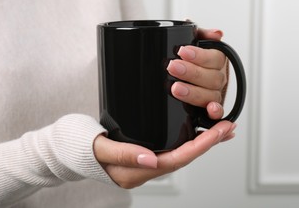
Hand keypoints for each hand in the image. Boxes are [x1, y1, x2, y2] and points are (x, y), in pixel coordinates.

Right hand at [94, 120, 235, 188]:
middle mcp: (146, 169)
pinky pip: (173, 147)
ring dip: (203, 141)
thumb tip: (151, 160)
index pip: (176, 160)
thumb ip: (124, 155)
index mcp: (137, 172)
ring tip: (222, 129)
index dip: (198, 146)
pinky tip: (198, 131)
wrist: (70, 150)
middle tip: (228, 127)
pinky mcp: (146, 152)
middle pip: (184, 157)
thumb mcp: (100, 149)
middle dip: (208, 142)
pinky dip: (189, 138)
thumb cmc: (82, 149)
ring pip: (181, 152)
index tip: (216, 133)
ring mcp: (147, 162)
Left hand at [167, 27, 227, 118]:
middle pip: (212, 78)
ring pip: (211, 95)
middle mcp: (219, 78)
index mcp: (217, 60)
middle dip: (191, 72)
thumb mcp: (191, 41)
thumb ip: (200, 33)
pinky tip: (210, 110)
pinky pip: (217, 113)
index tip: (182, 51)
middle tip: (173, 67)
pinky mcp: (209, 109)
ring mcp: (215, 94)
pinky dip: (216, 112)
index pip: (214, 58)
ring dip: (194, 92)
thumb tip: (216, 34)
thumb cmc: (185, 57)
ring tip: (176, 88)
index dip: (199, 56)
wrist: (176, 69)